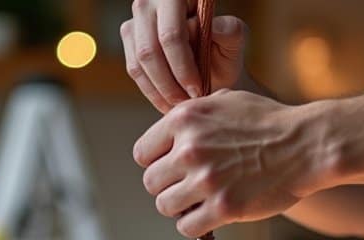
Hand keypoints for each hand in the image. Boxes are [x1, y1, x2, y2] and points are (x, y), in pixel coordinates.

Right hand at [122, 0, 246, 111]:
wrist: (212, 62)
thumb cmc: (224, 48)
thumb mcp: (234, 39)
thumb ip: (230, 30)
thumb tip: (212, 27)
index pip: (171, 36)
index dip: (183, 67)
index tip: (197, 90)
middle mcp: (151, 2)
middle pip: (150, 51)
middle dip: (169, 84)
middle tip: (187, 103)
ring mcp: (136, 20)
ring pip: (139, 63)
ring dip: (160, 90)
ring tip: (180, 105)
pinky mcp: (129, 39)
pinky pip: (134, 70)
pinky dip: (151, 92)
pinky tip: (168, 103)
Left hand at [133, 90, 333, 236]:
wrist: (306, 144)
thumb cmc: (269, 122)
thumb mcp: (225, 101)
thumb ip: (192, 115)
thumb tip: (168, 131)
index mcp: (185, 120)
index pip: (142, 153)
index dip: (157, 162)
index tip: (172, 168)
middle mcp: (190, 150)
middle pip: (151, 182)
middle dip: (168, 186)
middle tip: (188, 186)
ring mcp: (207, 180)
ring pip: (165, 206)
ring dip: (180, 207)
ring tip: (199, 201)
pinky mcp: (224, 208)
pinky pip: (187, 227)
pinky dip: (195, 225)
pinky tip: (209, 215)